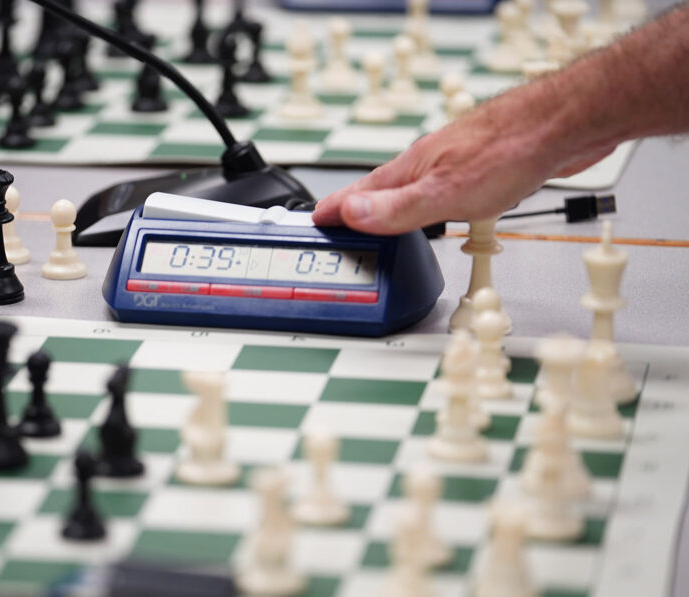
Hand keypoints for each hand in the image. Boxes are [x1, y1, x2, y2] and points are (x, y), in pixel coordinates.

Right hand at [311, 84, 616, 234]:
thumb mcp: (446, 191)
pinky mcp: (480, 168)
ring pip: (411, 189)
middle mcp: (426, 164)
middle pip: (380, 191)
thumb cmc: (511, 149)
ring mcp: (452, 163)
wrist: (564, 123)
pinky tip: (443, 210)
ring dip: (391, 207)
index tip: (314, 223)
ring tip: (379, 223)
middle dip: (356, 210)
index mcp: (410, 170)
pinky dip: (429, 205)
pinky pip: (442, 190)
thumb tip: (349, 214)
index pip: (358, 194)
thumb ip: (397, 208)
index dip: (333, 211)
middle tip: (338, 225)